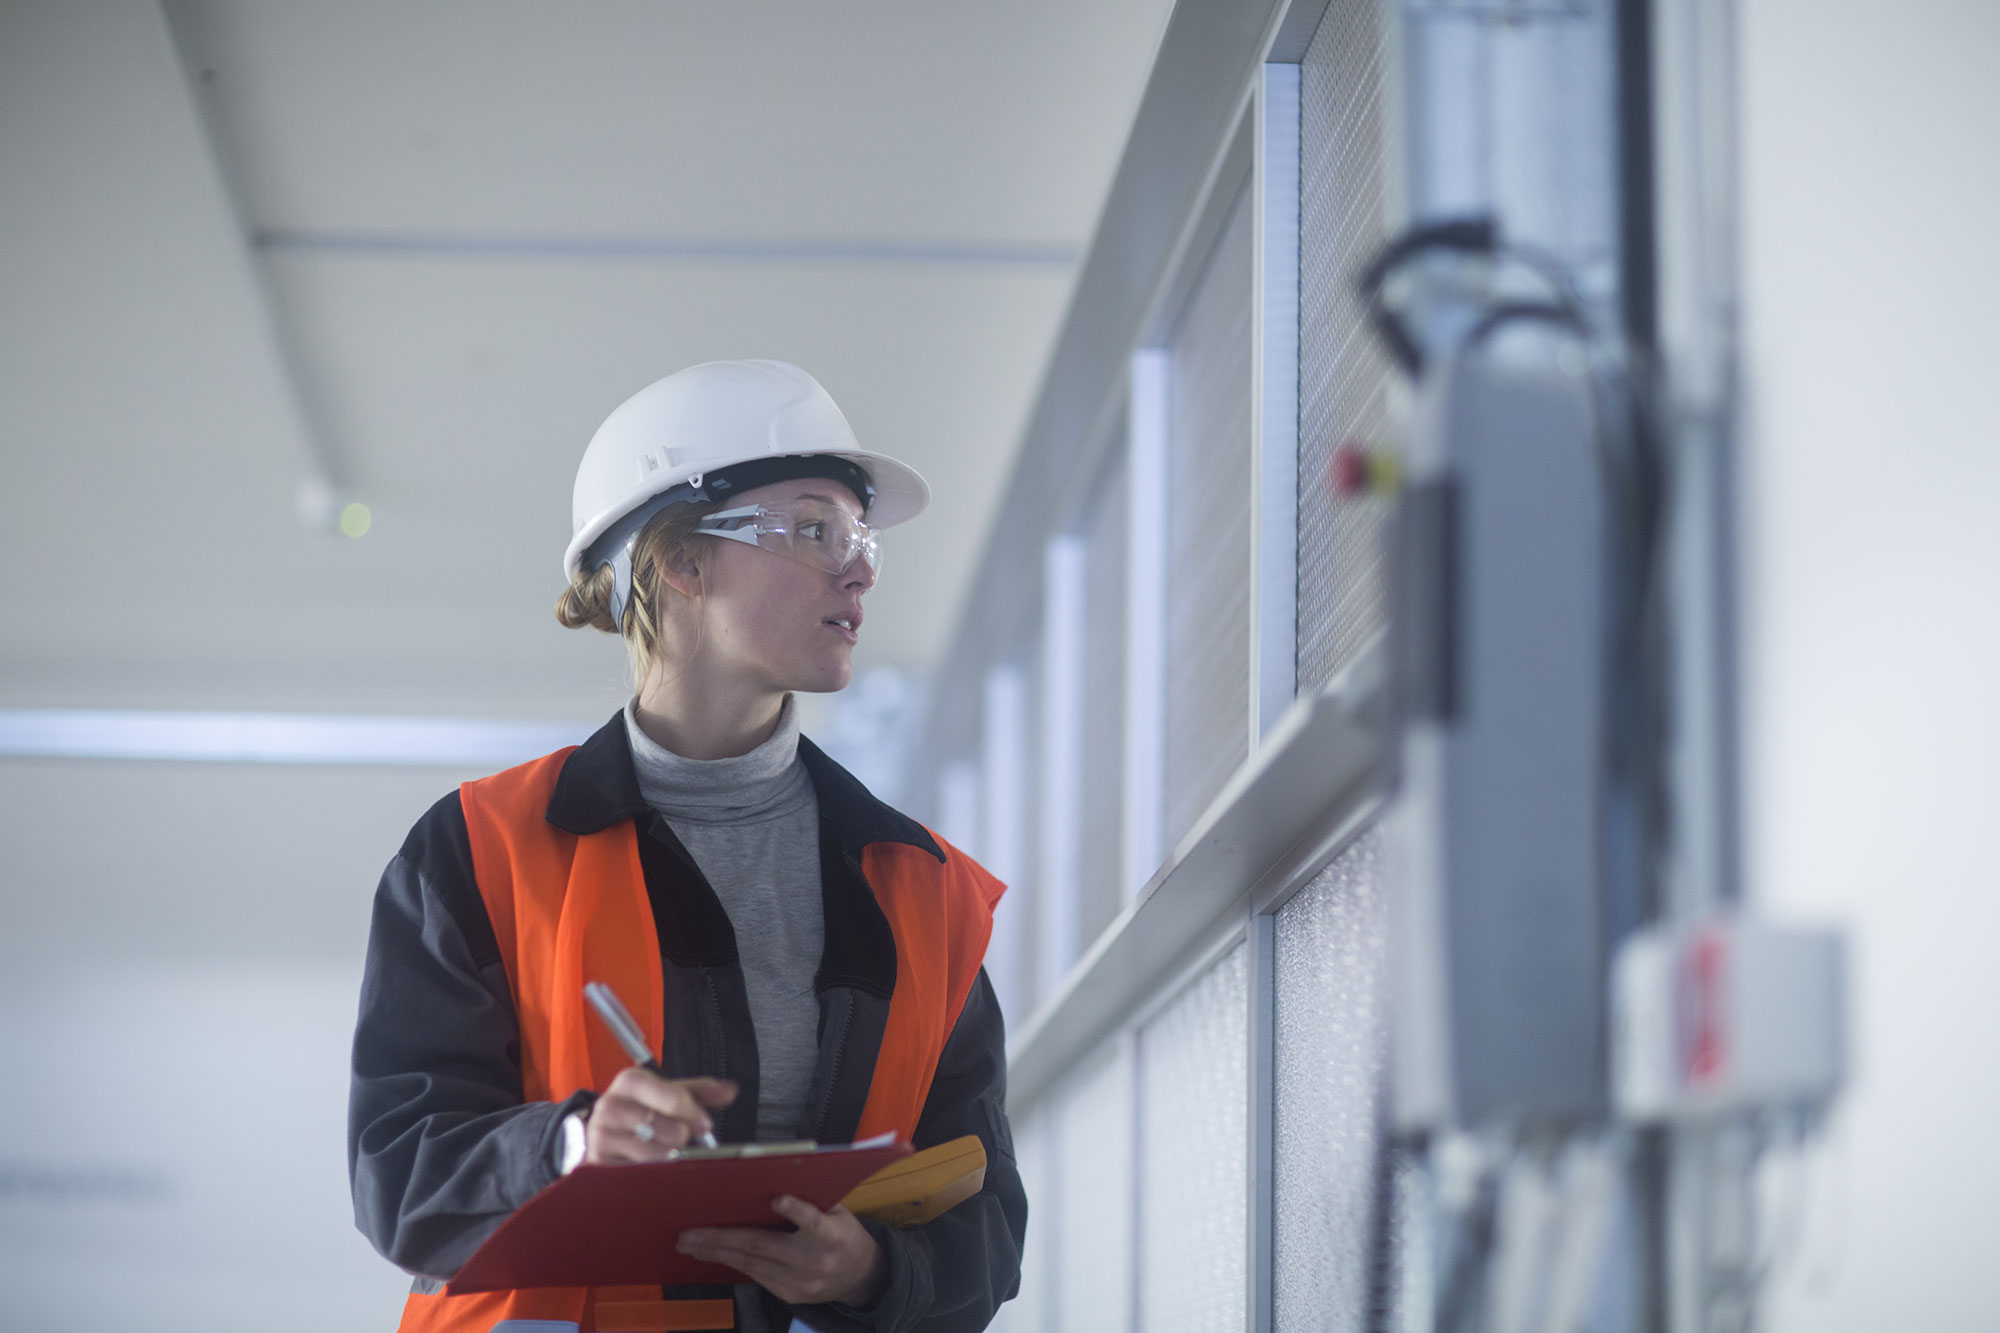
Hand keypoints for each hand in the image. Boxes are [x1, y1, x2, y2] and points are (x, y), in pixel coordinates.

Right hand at [584, 1068, 735, 1164]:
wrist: (600, 1130)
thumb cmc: (641, 1109)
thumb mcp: (668, 1093)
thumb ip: (700, 1091)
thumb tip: (730, 1090)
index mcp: (631, 1081)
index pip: (675, 1099)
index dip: (696, 1116)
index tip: (704, 1126)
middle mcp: (610, 1105)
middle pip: (672, 1131)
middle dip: (680, 1137)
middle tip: (671, 1136)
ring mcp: (601, 1135)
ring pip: (659, 1155)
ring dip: (667, 1156)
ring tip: (658, 1147)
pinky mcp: (598, 1162)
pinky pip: (640, 1172)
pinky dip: (651, 1171)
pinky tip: (645, 1162)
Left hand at [677, 1195, 887, 1307]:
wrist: (859, 1277)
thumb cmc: (843, 1234)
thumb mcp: (838, 1212)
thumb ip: (811, 1201)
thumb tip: (772, 1182)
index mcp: (832, 1235)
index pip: (814, 1221)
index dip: (796, 1210)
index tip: (777, 1198)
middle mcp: (814, 1261)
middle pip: (763, 1246)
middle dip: (722, 1238)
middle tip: (690, 1233)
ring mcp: (800, 1283)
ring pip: (751, 1263)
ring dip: (717, 1252)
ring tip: (690, 1244)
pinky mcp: (789, 1295)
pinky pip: (754, 1275)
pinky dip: (732, 1262)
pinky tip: (713, 1253)